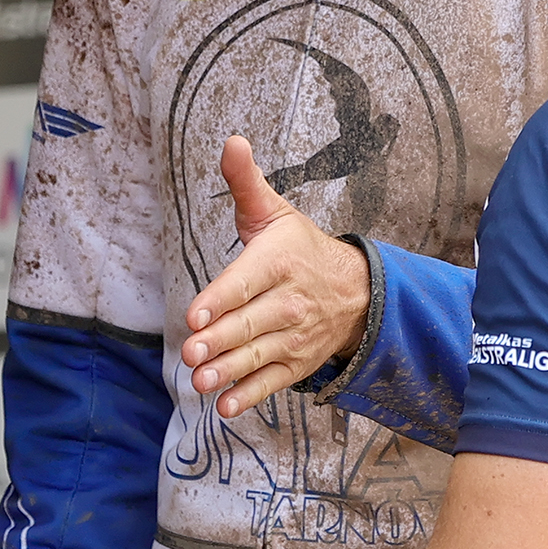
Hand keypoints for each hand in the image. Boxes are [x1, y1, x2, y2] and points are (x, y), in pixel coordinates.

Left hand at [181, 135, 370, 418]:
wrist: (355, 290)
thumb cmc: (299, 249)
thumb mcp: (274, 212)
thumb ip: (246, 182)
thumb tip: (231, 141)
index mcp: (279, 262)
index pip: (246, 282)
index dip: (221, 300)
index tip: (195, 315)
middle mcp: (289, 302)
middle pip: (250, 324)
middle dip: (220, 341)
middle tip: (192, 354)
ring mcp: (294, 336)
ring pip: (258, 355)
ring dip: (230, 371)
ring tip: (201, 382)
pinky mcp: (296, 363)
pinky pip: (272, 381)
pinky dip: (251, 396)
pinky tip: (227, 406)